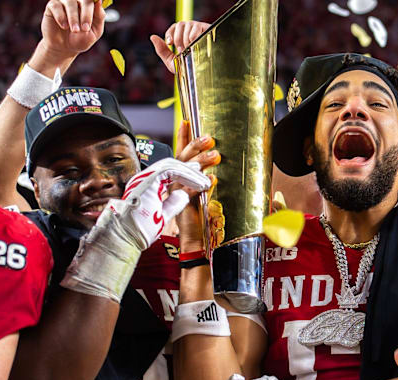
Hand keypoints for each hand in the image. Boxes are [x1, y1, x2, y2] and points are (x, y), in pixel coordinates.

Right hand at [41, 0, 104, 58]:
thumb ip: (99, 16)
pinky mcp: (52, 5)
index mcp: (89, 5)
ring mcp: (65, 1)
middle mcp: (77, 0)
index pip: (94, 0)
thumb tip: (100, 1)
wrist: (64, 48)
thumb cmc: (81, 38)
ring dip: (73, 18)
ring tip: (75, 30)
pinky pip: (56, 6)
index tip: (94, 19)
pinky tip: (64, 26)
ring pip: (70, 2)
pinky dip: (61, 17)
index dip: (95, 7)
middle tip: (85, 29)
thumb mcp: (95, 31)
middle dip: (86, 14)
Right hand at [61, 158, 209, 298]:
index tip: (197, 176)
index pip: (167, 173)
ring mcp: (144, 178)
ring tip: (204, 181)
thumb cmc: (139, 231)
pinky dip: (187, 175)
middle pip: (169, 165)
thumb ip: (172, 204)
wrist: (126, 237)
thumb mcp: (162, 215)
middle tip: (203, 173)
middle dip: (188, 169)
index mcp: (145, 186)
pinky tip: (197, 184)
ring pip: (171, 165)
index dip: (183, 173)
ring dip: (190, 173)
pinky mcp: (148, 180)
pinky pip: (171, 171)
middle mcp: (143, 179)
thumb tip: (183, 194)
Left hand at [150, 20, 210, 72]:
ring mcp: (198, 28)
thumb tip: (152, 37)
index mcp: (182, 34)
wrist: (205, 73)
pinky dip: (194, 39)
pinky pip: (195, 30)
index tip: (170, 43)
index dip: (170, 34)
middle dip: (178, 40)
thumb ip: (162, 50)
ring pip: (187, 27)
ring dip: (186, 41)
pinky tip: (197, 45)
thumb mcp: (173, 61)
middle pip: (179, 25)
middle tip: (182, 51)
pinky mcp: (206, 29)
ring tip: (191, 50)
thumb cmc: (190, 67)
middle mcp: (190, 29)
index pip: (173, 28)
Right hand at [173, 120, 219, 251]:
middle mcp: (175, 181)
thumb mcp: (206, 192)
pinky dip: (202, 184)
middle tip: (210, 138)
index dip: (184, 137)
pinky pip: (191, 191)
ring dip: (202, 162)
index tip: (188, 121)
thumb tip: (222, 165)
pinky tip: (213, 180)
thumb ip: (210, 178)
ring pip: (186, 171)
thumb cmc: (202, 216)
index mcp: (180, 176)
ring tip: (216, 156)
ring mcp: (177, 192)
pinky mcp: (182, 205)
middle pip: (183, 158)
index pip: (182, 152)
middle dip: (196, 145)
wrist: (195, 240)